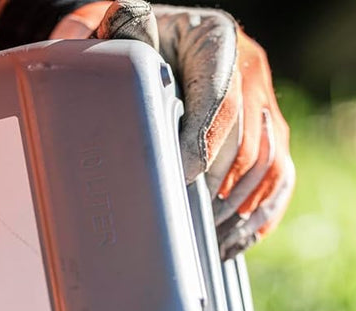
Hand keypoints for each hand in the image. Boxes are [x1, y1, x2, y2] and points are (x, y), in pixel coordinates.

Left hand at [52, 1, 294, 258]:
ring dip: (240, 209)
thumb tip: (75, 48)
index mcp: (217, 38)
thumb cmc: (138, 36)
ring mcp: (267, 104)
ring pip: (269, 166)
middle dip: (218, 188)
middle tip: (187, 223)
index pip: (221, 97)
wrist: (169, 39)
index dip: (204, 142)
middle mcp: (250, 69)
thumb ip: (97, 30)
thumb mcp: (116, 24)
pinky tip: (232, 242)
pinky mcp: (274, 135)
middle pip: (247, 142)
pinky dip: (261, 216)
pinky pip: (280, 180)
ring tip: (209, 241)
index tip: (180, 177)